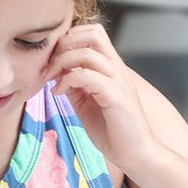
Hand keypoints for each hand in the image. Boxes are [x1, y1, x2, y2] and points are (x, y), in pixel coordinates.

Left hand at [43, 24, 155, 172]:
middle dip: (65, 43)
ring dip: (62, 62)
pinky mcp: (116, 97)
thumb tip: (55, 72)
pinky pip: (87, 75)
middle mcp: (117, 69)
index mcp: (111, 68)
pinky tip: (59, 94)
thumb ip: (74, 85)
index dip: (69, 39)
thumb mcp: (86, 102)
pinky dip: (67, 80)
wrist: (136, 154)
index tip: (52, 60)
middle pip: (92, 33)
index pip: (92, 33)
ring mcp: (118, 81)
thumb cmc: (114, 131)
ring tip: (51, 79)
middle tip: (50, 65)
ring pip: (87, 52)